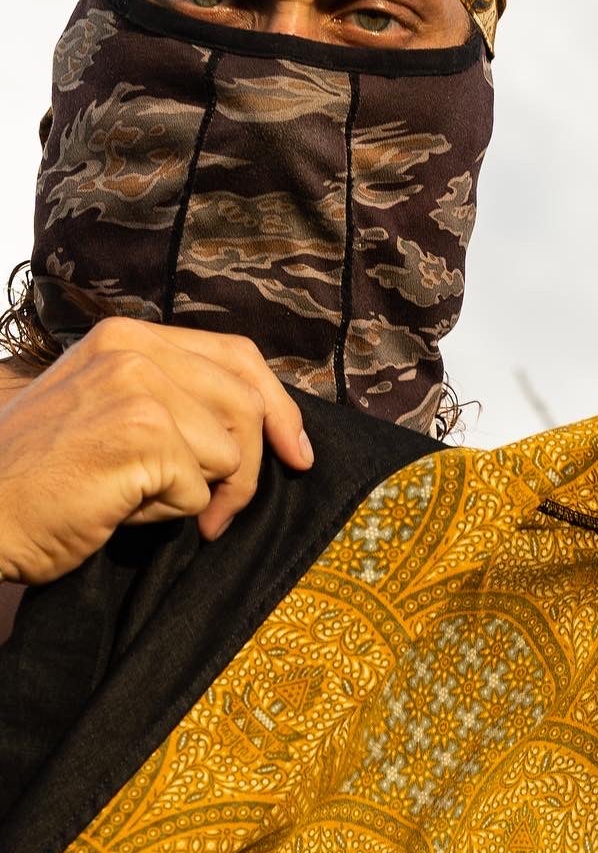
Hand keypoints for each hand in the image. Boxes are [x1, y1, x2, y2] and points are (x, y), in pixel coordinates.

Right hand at [0, 318, 312, 584]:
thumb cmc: (44, 474)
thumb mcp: (109, 409)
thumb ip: (177, 399)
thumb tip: (267, 430)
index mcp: (130, 337)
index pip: (239, 358)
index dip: (279, 407)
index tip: (298, 453)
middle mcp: (135, 352)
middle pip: (247, 406)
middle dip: (249, 470)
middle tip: (221, 516)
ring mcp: (138, 390)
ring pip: (228, 454)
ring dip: (194, 494)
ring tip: (131, 496)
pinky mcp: (140, 438)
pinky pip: (198, 491)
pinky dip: (166, 515)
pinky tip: (115, 507)